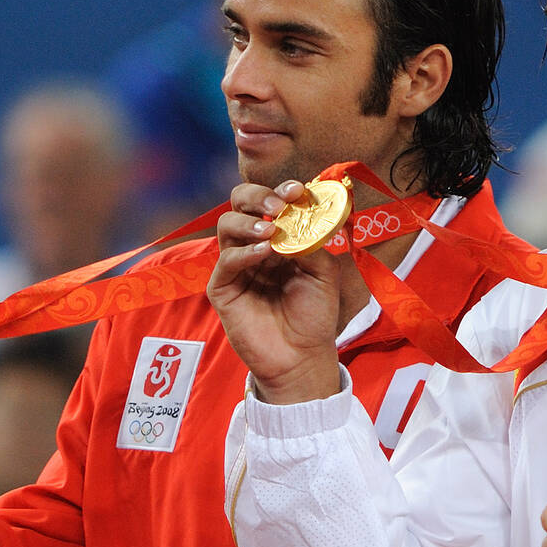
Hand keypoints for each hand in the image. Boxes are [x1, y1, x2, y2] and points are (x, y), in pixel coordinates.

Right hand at [207, 182, 344, 403]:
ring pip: (227, 226)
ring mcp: (237, 266)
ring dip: (249, 223)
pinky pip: (226, 260)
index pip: (272, 204)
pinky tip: (264, 254)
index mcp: (280, 239)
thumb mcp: (324, 274)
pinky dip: (244, 252)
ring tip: (270, 231)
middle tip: (277, 205)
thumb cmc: (314, 316)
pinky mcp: (223, 288)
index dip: (282, 191)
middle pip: (240, 205)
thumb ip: (312, 242)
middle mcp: (255, 247)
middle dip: (257, 197)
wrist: (302, 357)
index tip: (297, 189)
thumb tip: (301, 215)